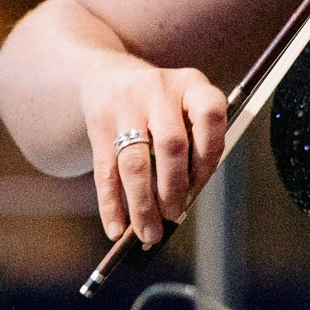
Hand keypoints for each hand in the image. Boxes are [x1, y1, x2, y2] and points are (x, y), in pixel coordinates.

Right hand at [80, 55, 226, 245]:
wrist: (109, 76)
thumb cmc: (162, 107)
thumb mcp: (186, 109)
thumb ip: (194, 147)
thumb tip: (185, 204)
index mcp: (192, 84)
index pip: (210, 117)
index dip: (209, 157)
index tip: (199, 188)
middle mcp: (159, 90)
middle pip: (171, 145)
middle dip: (174, 189)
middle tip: (174, 216)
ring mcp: (125, 106)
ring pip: (135, 163)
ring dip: (143, 205)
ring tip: (149, 232)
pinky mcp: (99, 124)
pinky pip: (105, 172)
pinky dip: (111, 205)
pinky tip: (116, 229)